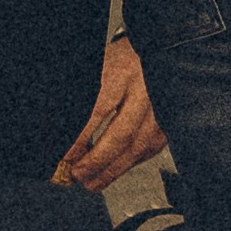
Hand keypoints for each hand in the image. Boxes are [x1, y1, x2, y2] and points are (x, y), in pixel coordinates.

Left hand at [54, 35, 167, 195]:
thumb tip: (61, 130)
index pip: (99, 109)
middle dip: (97, 160)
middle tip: (77, 173)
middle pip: (122, 134)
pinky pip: (149, 149)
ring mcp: (160, 107)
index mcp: (121, 73)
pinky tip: (114, 170)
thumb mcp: (96, 69)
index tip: (65, 155)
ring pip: (138, 146)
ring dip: (112, 170)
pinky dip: (129, 164)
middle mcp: (144, 90)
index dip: (81, 137)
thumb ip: (82, 99)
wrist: (157, 48)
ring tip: (91, 182)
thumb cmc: (121, 60)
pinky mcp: (169, 119)